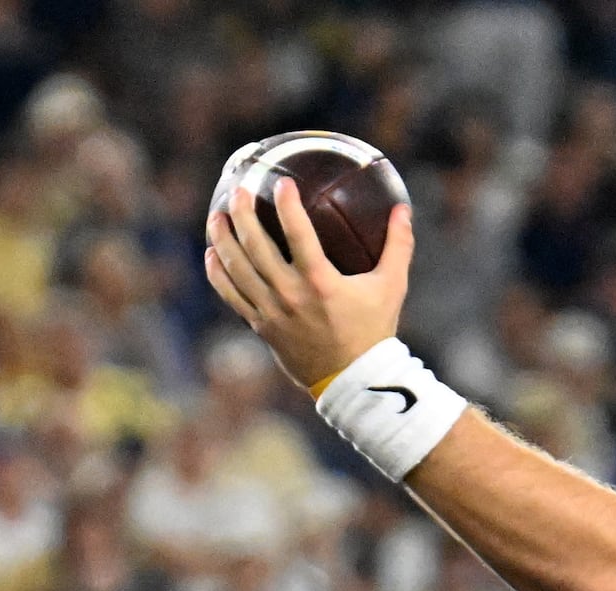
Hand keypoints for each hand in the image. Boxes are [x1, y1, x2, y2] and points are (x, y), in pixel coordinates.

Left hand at [203, 178, 414, 395]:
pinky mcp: (261, 327)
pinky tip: (213, 255)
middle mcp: (291, 295)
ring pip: (237, 269)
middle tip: (239, 190)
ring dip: (223, 239)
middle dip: (243, 213)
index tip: (281, 183)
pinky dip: (219, 274)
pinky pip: (232, 296)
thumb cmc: (374, 331)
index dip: (287, 206)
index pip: (298, 234)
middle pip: (256, 246)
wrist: (353, 381)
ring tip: (217, 216)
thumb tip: (403, 209)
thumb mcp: (392, 287)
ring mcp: (272, 312)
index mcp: (321, 282)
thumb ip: (398, 246)